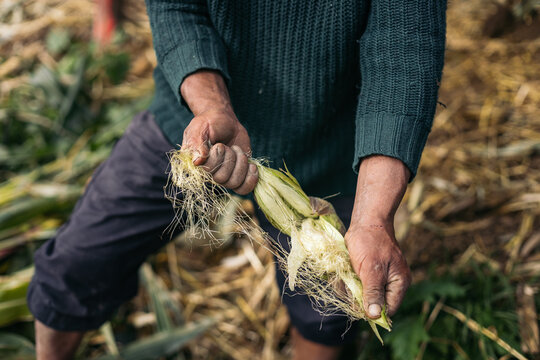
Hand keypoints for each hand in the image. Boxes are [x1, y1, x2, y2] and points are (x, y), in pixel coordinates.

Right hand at [180, 70, 257, 194]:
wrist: (224, 120)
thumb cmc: (210, 123)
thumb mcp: (200, 127)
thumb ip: (197, 142)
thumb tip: (197, 161)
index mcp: (196, 164)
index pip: (208, 171)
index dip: (217, 158)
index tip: (219, 144)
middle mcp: (209, 174)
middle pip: (222, 179)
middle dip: (231, 159)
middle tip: (230, 147)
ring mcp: (224, 176)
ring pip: (234, 184)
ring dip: (241, 165)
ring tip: (239, 151)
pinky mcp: (238, 176)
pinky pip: (244, 188)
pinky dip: (251, 179)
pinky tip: (252, 166)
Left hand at [348, 155, 411, 317]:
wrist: (366, 221)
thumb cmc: (370, 243)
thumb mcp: (371, 270)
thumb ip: (373, 293)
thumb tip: (375, 316)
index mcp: (399, 284)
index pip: (389, 309)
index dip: (373, 311)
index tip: (356, 304)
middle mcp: (393, 283)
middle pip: (377, 303)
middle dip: (360, 298)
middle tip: (348, 287)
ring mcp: (382, 277)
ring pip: (366, 294)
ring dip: (353, 290)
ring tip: (347, 276)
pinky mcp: (371, 272)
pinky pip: (361, 284)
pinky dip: (352, 282)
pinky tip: (346, 274)